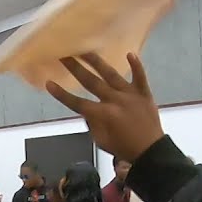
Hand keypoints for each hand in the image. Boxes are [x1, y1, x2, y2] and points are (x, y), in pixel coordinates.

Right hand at [45, 53, 164, 162]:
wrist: (151, 152)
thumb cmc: (124, 148)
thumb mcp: (101, 141)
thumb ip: (92, 123)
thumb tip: (87, 110)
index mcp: (103, 115)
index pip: (77, 102)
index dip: (62, 94)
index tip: (49, 83)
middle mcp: (114, 100)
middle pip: (91, 82)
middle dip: (75, 68)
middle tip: (64, 55)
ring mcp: (130, 95)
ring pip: (111, 74)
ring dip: (96, 61)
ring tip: (85, 50)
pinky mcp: (144, 94)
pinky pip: (140, 77)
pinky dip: (136, 66)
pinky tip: (129, 53)